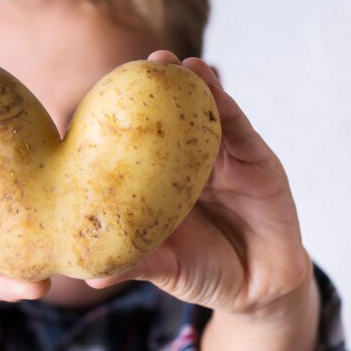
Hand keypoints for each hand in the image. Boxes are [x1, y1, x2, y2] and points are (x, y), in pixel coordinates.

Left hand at [86, 51, 313, 319]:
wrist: (260, 288)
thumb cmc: (205, 273)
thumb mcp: (167, 267)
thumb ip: (135, 264)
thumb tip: (89, 276)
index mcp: (160, 182)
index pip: (137, 145)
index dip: (119, 119)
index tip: (98, 95)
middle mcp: (188, 163)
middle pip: (171, 117)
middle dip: (156, 87)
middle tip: (140, 63)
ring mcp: (223, 157)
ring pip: (204, 112)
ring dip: (190, 82)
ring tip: (170, 62)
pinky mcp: (256, 159)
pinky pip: (238, 125)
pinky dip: (224, 100)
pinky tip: (207, 79)